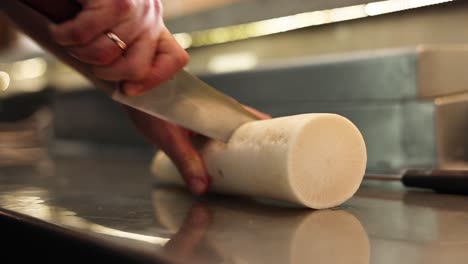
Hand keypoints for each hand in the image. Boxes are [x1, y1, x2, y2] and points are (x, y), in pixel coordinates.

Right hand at [49, 0, 187, 94]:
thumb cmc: (90, 1)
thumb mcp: (116, 22)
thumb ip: (127, 45)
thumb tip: (127, 85)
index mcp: (155, 24)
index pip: (174, 58)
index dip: (154, 80)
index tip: (129, 90)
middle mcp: (151, 16)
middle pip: (134, 68)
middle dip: (103, 72)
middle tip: (85, 57)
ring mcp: (134, 8)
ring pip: (104, 55)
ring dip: (78, 52)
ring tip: (69, 38)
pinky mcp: (114, 1)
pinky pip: (82, 35)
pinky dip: (63, 36)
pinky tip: (60, 29)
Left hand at [126, 106, 269, 194]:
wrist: (133, 87)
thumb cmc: (151, 103)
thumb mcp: (170, 137)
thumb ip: (186, 161)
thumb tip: (202, 187)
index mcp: (216, 107)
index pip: (249, 117)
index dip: (265, 129)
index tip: (280, 141)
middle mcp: (214, 108)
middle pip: (241, 126)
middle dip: (252, 142)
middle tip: (263, 161)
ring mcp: (205, 113)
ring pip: (228, 129)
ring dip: (236, 143)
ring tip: (244, 164)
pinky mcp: (195, 119)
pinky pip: (215, 131)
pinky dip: (221, 143)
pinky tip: (217, 158)